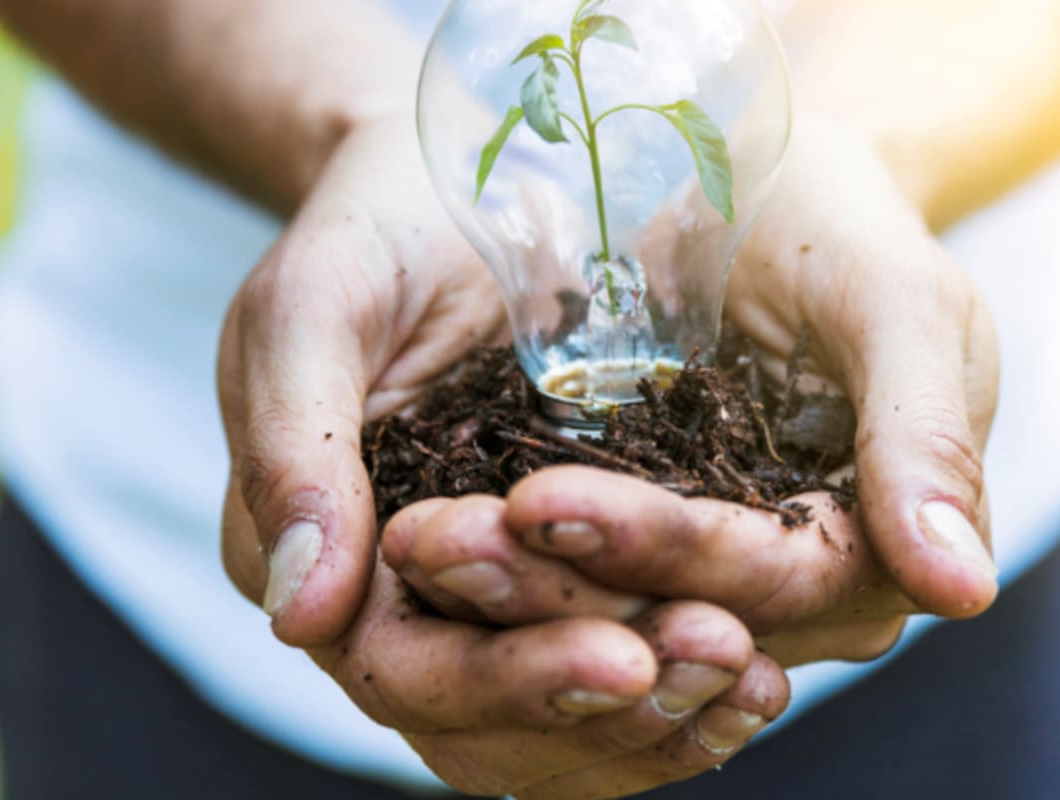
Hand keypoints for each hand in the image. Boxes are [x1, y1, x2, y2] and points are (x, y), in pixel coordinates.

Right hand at [216, 116, 787, 796]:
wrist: (458, 187)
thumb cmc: (378, 233)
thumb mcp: (317, 310)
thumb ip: (294, 447)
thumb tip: (302, 615)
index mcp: (338, 559)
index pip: (406, 672)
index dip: (509, 679)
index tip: (621, 655)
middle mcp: (414, 604)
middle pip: (497, 721)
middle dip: (609, 705)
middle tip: (722, 654)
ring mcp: (500, 596)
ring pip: (568, 720)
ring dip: (663, 715)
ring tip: (756, 675)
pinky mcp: (580, 570)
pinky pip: (625, 658)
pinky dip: (687, 688)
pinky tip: (764, 669)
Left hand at [382, 116, 999, 664]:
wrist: (758, 191)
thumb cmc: (837, 227)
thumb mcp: (895, 302)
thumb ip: (926, 434)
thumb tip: (962, 591)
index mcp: (871, 546)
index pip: (771, 584)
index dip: (663, 552)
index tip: (545, 503)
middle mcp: (789, 588)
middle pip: (677, 620)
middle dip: (556, 588)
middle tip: (435, 538)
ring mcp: (707, 575)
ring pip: (609, 623)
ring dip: (507, 597)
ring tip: (416, 541)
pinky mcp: (636, 546)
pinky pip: (567, 588)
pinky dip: (500, 576)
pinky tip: (419, 544)